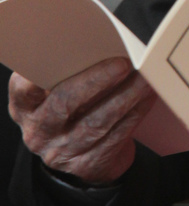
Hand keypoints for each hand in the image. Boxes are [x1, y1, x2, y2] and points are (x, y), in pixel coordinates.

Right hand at [9, 57, 156, 185]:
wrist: (78, 156)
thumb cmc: (70, 108)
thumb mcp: (57, 91)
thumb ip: (67, 71)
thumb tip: (102, 42)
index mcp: (25, 105)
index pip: (24, 88)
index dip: (40, 75)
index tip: (65, 54)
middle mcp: (38, 130)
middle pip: (64, 102)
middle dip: (97, 80)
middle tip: (123, 63)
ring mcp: (60, 151)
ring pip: (95, 122)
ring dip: (125, 97)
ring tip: (144, 78)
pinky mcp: (86, 164)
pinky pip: (114, 137)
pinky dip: (134, 114)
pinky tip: (147, 97)